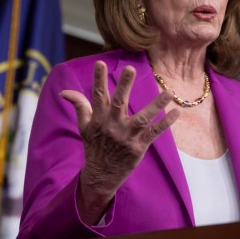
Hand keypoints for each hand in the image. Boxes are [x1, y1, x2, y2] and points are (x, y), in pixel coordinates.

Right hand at [61, 61, 178, 223]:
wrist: (101, 175)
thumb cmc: (94, 146)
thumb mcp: (84, 126)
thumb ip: (79, 106)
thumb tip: (64, 91)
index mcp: (99, 119)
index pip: (98, 95)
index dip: (98, 79)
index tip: (100, 63)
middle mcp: (112, 126)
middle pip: (118, 103)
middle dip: (124, 86)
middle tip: (130, 68)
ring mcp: (126, 136)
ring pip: (142, 118)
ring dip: (156, 105)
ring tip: (168, 92)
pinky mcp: (138, 147)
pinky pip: (154, 133)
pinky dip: (165, 123)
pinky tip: (175, 112)